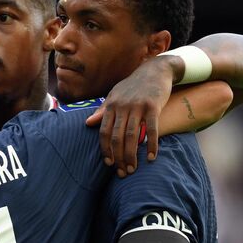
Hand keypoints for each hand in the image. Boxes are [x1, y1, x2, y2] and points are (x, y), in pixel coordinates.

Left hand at [85, 57, 173, 176]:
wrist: (155, 70)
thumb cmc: (133, 86)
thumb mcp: (115, 95)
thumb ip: (103, 111)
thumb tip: (87, 123)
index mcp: (111, 105)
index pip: (104, 132)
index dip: (106, 150)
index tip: (109, 164)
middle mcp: (122, 106)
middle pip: (117, 137)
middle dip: (118, 157)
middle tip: (122, 172)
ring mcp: (138, 106)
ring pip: (132, 136)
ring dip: (132, 155)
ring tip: (133, 169)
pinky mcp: (153, 107)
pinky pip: (151, 129)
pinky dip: (151, 145)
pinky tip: (150, 158)